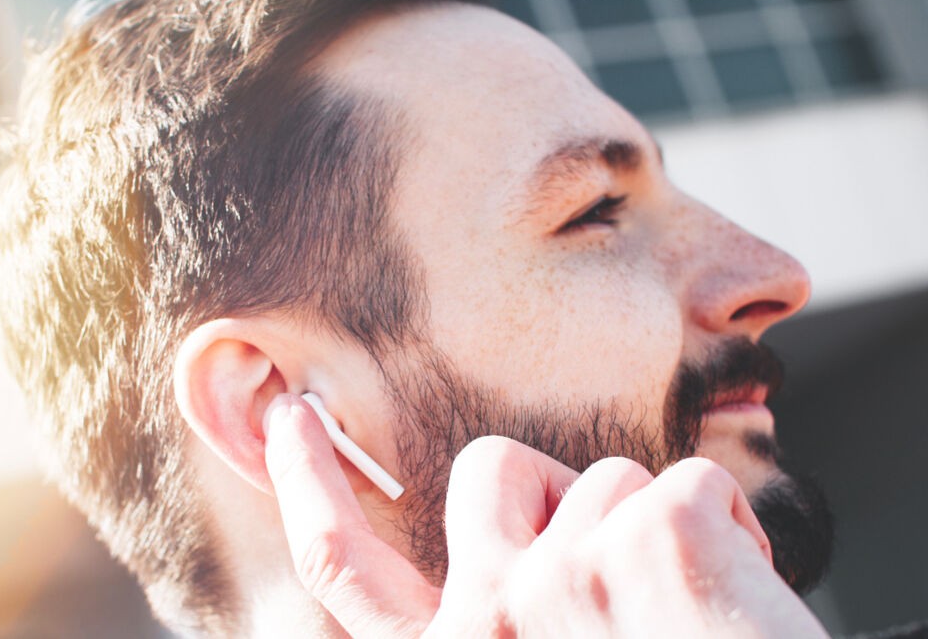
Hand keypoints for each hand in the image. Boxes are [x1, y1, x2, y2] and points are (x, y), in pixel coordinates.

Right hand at [262, 393, 827, 637]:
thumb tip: (496, 564)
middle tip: (610, 557)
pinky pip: (691, 483)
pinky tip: (739, 602)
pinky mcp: (650, 545)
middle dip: (552, 486)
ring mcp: (561, 582)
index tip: (295, 417)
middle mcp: (482, 625)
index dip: (307, 483)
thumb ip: (492, 631)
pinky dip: (731, 531)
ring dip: (655, 528)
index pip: (340, 567)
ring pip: (605, 476)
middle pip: (489, 471)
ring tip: (689, 616)